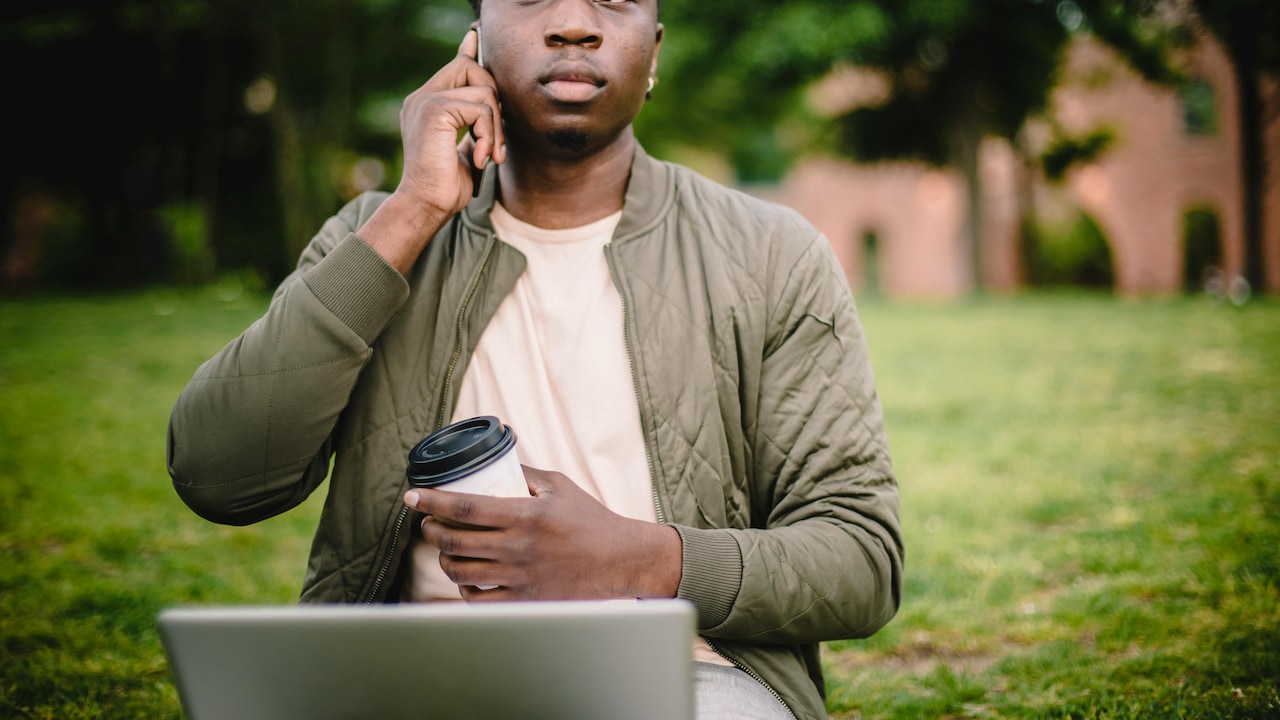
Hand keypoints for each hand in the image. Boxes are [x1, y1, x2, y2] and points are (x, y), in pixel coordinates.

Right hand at [396, 28, 505, 216]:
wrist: (426, 206)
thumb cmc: (446, 187)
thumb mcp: (466, 150)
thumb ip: (474, 126)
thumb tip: (488, 107)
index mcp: (427, 104)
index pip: (454, 66)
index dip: (470, 52)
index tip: (475, 36)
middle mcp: (422, 97)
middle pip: (472, 69)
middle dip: (496, 103)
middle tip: (496, 143)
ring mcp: (426, 100)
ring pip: (484, 92)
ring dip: (496, 128)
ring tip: (489, 156)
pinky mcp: (434, 110)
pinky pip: (481, 109)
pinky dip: (489, 136)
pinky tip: (481, 159)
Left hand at [402, 466, 681, 601]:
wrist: (620, 560)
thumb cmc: (590, 519)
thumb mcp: (559, 486)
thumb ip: (524, 474)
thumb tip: (491, 462)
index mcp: (525, 515)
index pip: (465, 506)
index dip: (432, 500)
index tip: (411, 496)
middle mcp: (518, 547)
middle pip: (454, 541)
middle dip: (431, 530)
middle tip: (428, 522)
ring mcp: (520, 577)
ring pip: (460, 571)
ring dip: (444, 559)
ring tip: (445, 548)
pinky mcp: (525, 600)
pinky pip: (478, 600)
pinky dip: (464, 588)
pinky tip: (465, 577)